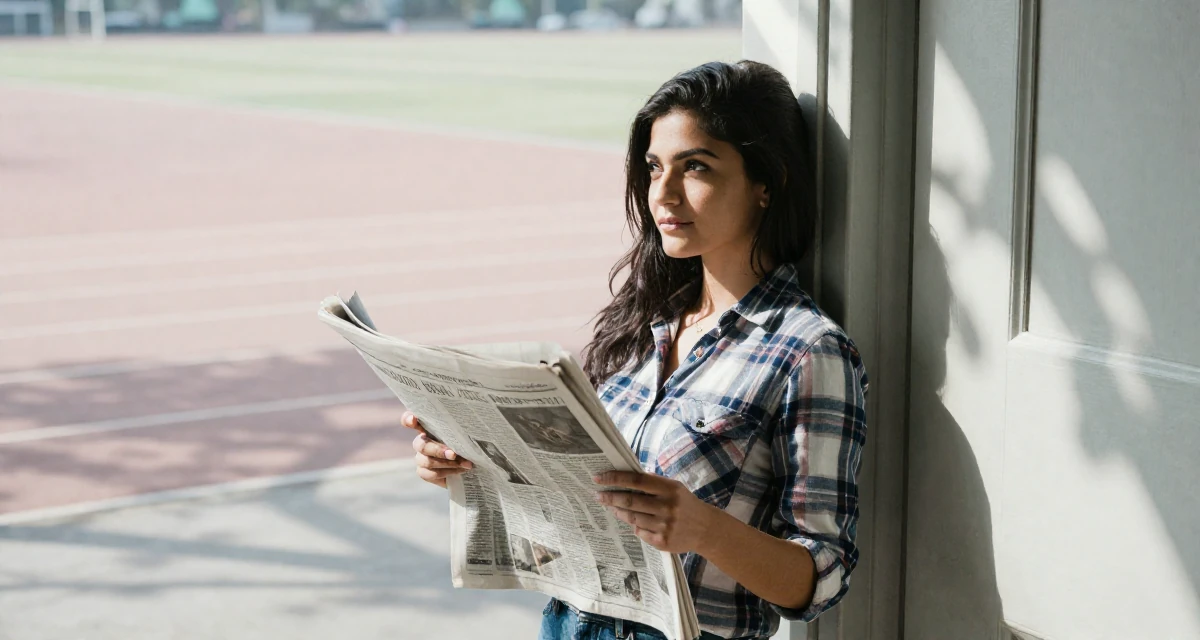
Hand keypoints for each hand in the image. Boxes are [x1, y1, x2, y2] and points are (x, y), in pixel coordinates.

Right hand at [405, 411, 472, 488]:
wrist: (472, 464)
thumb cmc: (470, 444)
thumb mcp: (468, 434)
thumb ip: (464, 428)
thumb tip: (472, 423)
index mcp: (429, 427)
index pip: (410, 419)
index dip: (408, 419)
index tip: (413, 419)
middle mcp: (422, 441)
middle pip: (420, 445)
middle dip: (438, 450)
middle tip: (453, 454)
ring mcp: (421, 457)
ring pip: (426, 461)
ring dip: (447, 463)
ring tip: (466, 464)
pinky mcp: (424, 472)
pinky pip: (430, 474)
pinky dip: (448, 472)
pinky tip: (461, 471)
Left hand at [593, 471, 718, 553]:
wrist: (706, 529)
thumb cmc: (685, 504)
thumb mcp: (674, 487)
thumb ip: (652, 483)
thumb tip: (624, 477)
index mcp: (669, 489)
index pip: (636, 481)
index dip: (615, 479)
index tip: (599, 478)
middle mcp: (667, 507)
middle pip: (630, 501)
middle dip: (610, 497)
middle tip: (598, 495)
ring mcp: (665, 526)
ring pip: (632, 518)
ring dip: (619, 511)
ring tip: (612, 507)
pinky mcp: (662, 542)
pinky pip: (640, 532)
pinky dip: (635, 526)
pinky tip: (633, 522)